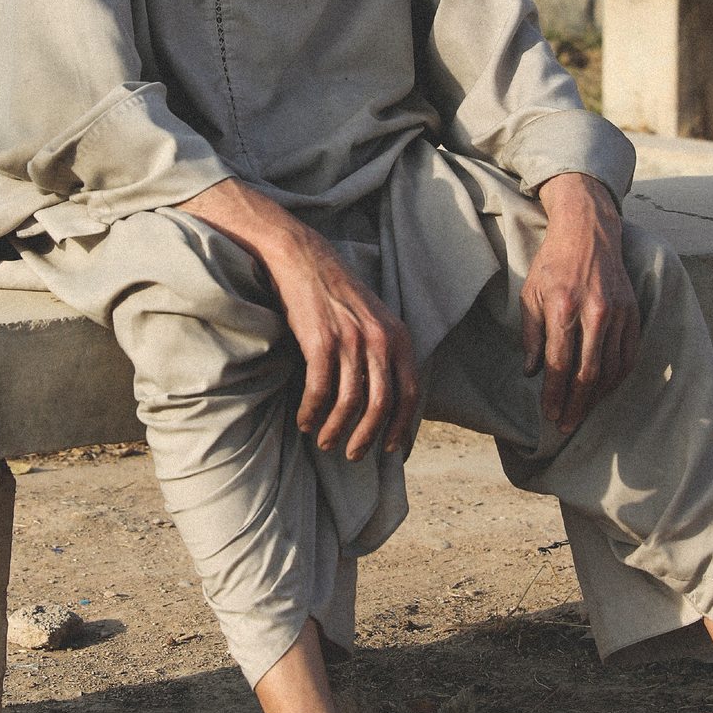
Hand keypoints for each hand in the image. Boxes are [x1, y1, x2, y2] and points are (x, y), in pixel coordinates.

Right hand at [178, 179, 418, 461]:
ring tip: (326, 443)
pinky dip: (312, 412)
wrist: (301, 256)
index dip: (404, 426)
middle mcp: (380, 338)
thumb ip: (385, 351)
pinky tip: (305, 420)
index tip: (392, 449)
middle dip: (368, 437)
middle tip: (354, 455)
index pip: (412, 392)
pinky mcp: (320, 340)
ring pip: (350, 403)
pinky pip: (320, 390)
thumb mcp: (374, 317)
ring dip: (337, 431)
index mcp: (398, 335)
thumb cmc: (336, 292)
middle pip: (382, 405)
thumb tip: (387, 399)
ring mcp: (350, 339)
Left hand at [522, 172, 640, 434]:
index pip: (559, 364)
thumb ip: (532, 335)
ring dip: (596, 398)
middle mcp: (595, 312)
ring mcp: (619, 313)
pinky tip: (603, 391)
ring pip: (611, 369)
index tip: (549, 413)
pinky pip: (628, 356)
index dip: (553, 394)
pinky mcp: (633, 313)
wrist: (588, 231)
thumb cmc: (553, 262)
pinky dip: (616, 379)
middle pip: (588, 373)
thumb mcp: (530, 294)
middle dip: (575, 404)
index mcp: (564, 307)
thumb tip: (532, 373)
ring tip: (581, 413)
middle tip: (564, 424)